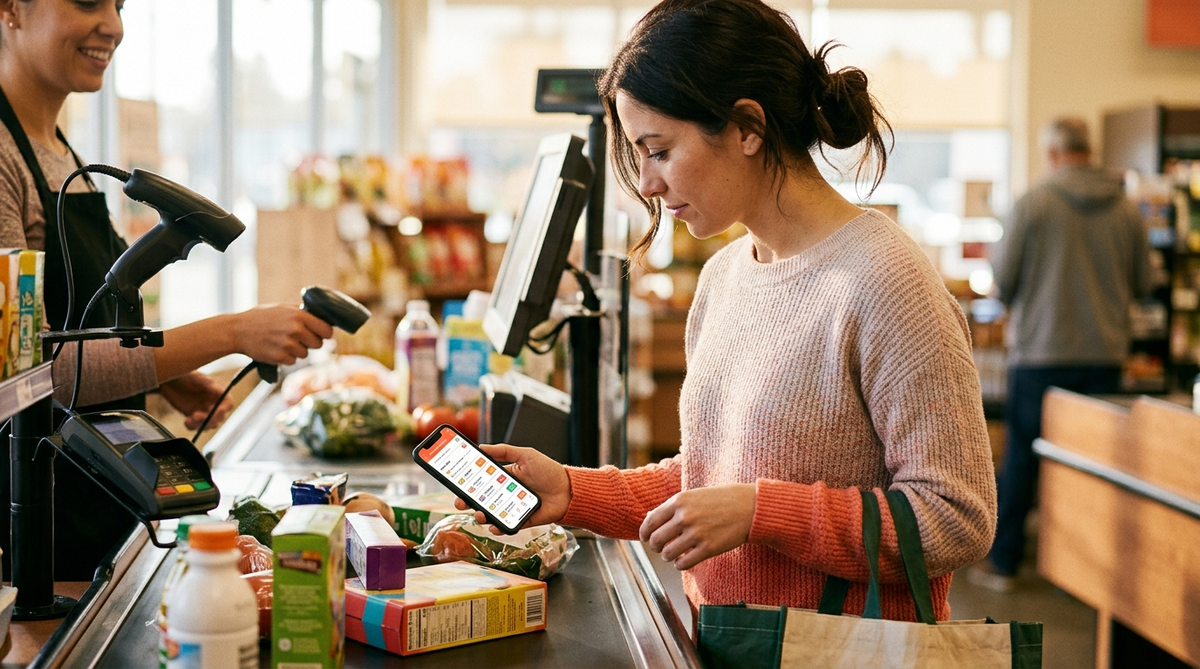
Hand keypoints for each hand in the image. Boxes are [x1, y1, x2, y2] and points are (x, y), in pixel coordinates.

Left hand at [159, 371, 232, 430]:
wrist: (170, 381)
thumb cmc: (186, 376)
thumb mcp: (198, 378)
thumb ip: (209, 385)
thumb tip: (220, 391)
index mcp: (219, 393)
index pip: (227, 404)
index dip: (223, 410)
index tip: (215, 412)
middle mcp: (214, 403)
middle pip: (219, 417)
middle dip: (209, 419)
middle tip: (197, 416)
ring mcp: (204, 411)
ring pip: (208, 424)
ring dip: (201, 424)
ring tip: (190, 419)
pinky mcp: (194, 417)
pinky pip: (197, 426)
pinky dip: (192, 426)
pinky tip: (187, 421)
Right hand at [229, 304, 333, 364]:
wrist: (238, 330)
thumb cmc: (261, 317)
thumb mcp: (283, 308)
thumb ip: (302, 312)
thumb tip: (323, 318)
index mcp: (299, 315)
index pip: (326, 330)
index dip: (325, 333)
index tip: (321, 334)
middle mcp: (296, 329)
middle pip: (319, 344)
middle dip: (311, 343)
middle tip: (299, 339)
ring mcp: (288, 344)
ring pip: (305, 354)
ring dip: (297, 351)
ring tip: (282, 342)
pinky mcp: (280, 357)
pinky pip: (293, 361)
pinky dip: (286, 358)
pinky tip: (276, 349)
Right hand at [452, 444, 571, 534]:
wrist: (570, 489)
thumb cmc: (549, 470)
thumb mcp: (526, 455)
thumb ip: (504, 451)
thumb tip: (481, 447)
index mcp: (505, 478)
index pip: (481, 480)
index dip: (467, 482)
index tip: (455, 482)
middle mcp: (506, 494)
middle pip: (481, 499)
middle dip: (467, 502)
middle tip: (460, 501)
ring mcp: (513, 508)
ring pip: (491, 515)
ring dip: (481, 516)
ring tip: (479, 513)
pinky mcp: (522, 521)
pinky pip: (506, 526)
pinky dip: (498, 528)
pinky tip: (494, 526)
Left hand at [640, 483, 755, 570]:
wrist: (749, 507)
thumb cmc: (720, 500)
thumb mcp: (693, 496)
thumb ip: (671, 507)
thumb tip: (649, 519)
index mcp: (679, 501)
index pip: (650, 521)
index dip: (644, 533)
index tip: (645, 538)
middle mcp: (685, 517)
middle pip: (656, 540)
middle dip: (656, 547)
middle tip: (661, 548)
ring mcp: (697, 533)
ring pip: (668, 554)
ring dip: (668, 556)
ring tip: (674, 553)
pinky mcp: (708, 549)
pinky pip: (683, 564)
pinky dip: (680, 564)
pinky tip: (685, 560)